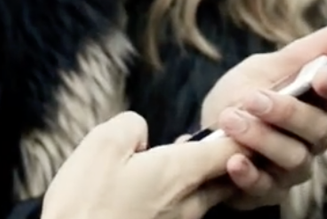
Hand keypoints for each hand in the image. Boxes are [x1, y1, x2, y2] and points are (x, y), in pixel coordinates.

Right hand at [43, 112, 240, 218]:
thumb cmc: (84, 203)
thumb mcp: (101, 145)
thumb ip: (131, 126)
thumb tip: (140, 131)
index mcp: (181, 172)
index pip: (234, 148)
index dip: (242, 129)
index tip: (239, 116)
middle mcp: (190, 203)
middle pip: (228, 175)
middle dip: (227, 154)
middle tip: (214, 135)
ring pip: (207, 194)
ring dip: (202, 175)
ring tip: (180, 156)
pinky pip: (186, 211)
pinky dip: (181, 194)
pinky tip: (155, 187)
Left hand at [198, 26, 326, 208]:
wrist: (201, 135)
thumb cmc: (238, 98)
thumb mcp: (260, 70)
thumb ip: (297, 56)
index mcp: (316, 103)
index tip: (320, 77)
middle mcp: (312, 139)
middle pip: (319, 129)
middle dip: (286, 112)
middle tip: (252, 99)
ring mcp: (293, 168)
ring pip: (295, 159)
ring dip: (262, 139)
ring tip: (231, 121)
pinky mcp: (268, 192)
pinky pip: (266, 188)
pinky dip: (249, 174)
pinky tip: (233, 161)